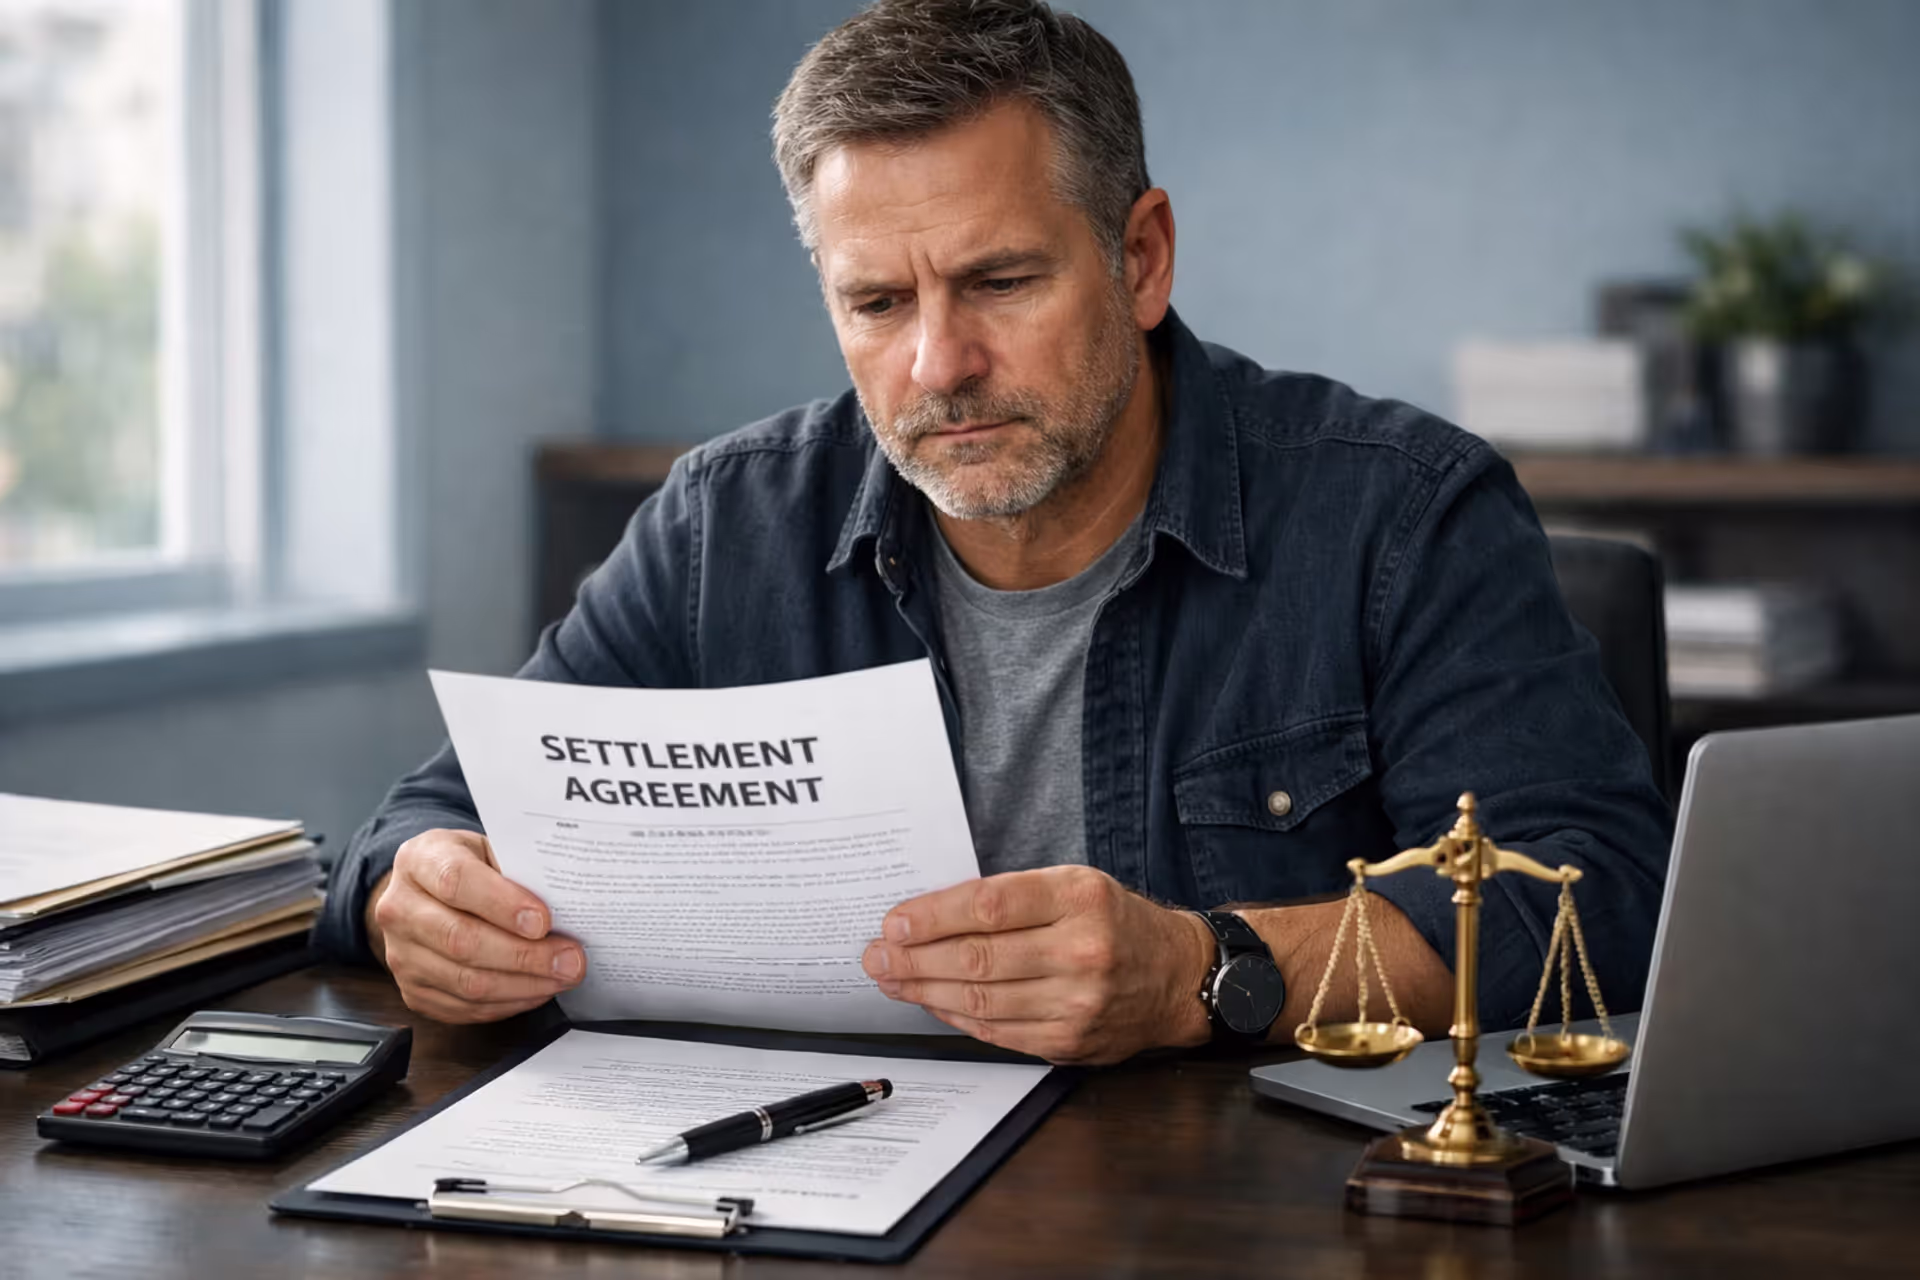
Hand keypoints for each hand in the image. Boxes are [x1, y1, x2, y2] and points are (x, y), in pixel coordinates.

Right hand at [365, 829, 585, 1023]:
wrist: (424, 892)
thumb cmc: (466, 867)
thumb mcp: (487, 848)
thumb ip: (516, 868)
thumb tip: (563, 901)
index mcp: (419, 860)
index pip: (456, 882)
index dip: (503, 905)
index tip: (544, 921)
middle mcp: (400, 909)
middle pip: (462, 941)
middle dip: (526, 956)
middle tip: (571, 960)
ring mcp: (401, 955)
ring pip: (466, 982)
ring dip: (524, 985)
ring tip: (563, 977)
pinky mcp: (413, 991)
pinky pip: (465, 1007)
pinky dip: (509, 1003)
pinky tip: (537, 990)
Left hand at [860, 865, 1215, 1063]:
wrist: (1177, 977)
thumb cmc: (1116, 922)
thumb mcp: (1075, 885)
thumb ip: (1013, 896)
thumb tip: (933, 914)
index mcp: (1080, 898)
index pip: (989, 905)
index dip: (933, 916)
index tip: (894, 921)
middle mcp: (1082, 951)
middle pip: (978, 957)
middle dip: (914, 958)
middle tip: (876, 956)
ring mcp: (1077, 1003)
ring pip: (981, 999)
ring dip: (925, 990)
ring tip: (891, 979)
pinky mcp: (1069, 1042)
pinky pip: (996, 1031)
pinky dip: (956, 1016)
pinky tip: (932, 1001)